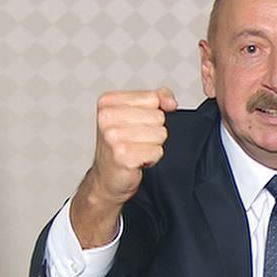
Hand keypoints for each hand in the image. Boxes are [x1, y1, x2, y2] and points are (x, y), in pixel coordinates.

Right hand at [70, 88, 176, 248]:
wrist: (106, 178)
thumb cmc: (119, 146)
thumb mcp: (135, 114)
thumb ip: (157, 99)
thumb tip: (170, 102)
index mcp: (109, 102)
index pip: (153, 98)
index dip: (152, 114)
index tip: (137, 124)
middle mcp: (107, 117)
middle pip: (158, 117)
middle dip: (152, 132)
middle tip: (135, 141)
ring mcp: (113, 136)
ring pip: (160, 134)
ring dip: (152, 146)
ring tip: (136, 150)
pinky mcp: (123, 155)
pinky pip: (157, 151)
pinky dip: (151, 158)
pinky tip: (136, 160)